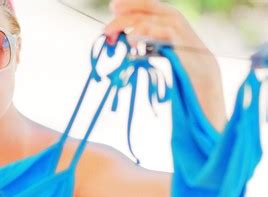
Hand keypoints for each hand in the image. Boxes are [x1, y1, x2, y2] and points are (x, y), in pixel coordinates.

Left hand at [104, 0, 226, 130]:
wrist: (203, 78)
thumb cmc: (181, 66)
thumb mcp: (162, 49)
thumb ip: (148, 39)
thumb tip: (126, 36)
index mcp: (169, 19)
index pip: (147, 5)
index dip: (130, 4)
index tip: (112, 7)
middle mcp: (173, 19)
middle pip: (145, 10)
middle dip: (123, 17)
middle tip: (106, 29)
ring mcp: (178, 28)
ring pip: (150, 19)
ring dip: (129, 25)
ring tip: (114, 37)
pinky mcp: (180, 40)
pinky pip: (160, 31)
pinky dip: (144, 33)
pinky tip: (131, 40)